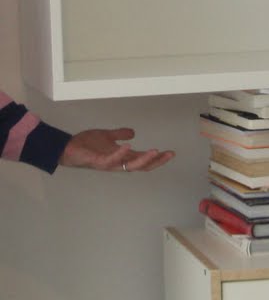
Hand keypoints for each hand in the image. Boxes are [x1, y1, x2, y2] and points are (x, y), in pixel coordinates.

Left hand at [59, 128, 174, 172]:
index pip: (143, 159)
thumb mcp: (106, 136)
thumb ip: (120, 135)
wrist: (67, 148)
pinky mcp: (97, 161)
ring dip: (143, 160)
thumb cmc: (85, 145)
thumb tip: (133, 133)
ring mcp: (108, 163)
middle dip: (156, 161)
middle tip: (168, 155)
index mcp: (121, 157)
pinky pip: (110, 160)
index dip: (157, 158)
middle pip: (141, 166)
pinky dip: (120, 154)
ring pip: (129, 166)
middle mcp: (117, 163)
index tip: (170, 153)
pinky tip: (128, 146)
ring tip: (155, 151)